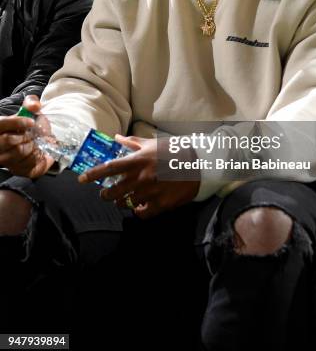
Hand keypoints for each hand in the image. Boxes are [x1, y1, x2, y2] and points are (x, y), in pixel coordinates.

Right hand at [0, 95, 53, 177]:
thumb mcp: (32, 111)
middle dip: (25, 136)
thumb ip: (31, 103)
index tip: (31, 122)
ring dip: (32, 145)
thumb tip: (35, 105)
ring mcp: (6, 159)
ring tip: (37, 142)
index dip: (16, 123)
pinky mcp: (16, 169)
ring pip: (18, 152)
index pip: (1, 125)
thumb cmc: (33, 127)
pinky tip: (38, 152)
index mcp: (0, 128)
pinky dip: (37, 156)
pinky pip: (27, 164)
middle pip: (8, 141)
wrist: (44, 143)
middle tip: (34, 134)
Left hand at [78, 135, 199, 218]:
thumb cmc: (173, 151)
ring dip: (122, 202)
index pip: (109, 169)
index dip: (93, 174)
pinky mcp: (161, 204)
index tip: (81, 179)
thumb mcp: (152, 143)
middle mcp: (142, 177)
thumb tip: (116, 137)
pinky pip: (141, 213)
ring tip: (125, 199)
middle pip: (113, 192)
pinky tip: (139, 206)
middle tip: (106, 193)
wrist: (199, 164)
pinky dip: (138, 211)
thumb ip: (133, 142)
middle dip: (106, 194)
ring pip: (125, 204)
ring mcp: (151, 192)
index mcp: (138, 161)